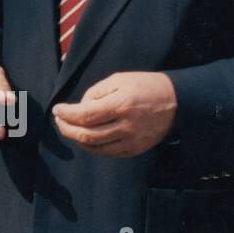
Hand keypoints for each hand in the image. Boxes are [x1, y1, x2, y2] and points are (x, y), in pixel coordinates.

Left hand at [51, 71, 176, 157]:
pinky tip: (84, 138)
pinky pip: (108, 153)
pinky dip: (92, 147)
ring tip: (68, 128)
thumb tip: (79, 108)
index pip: (85, 115)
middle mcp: (127, 126)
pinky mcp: (136, 149)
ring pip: (96, 147)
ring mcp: (132, 141)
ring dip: (76, 139)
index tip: (56, 109)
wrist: (177, 101)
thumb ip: (95, 93)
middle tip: (58, 120)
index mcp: (121, 105)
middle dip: (66, 128)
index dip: (66, 114)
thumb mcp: (118, 80)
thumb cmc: (145, 86)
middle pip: (87, 135)